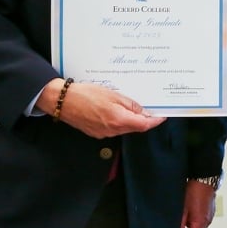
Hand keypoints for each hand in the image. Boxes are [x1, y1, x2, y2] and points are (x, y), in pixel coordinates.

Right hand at [37, 78, 165, 137]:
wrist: (63, 101)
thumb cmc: (87, 94)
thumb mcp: (112, 94)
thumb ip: (130, 104)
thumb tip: (143, 111)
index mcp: (118, 120)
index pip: (143, 125)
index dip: (155, 121)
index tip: (163, 116)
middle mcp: (112, 130)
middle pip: (135, 127)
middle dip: (144, 119)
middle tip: (152, 108)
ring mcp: (103, 133)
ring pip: (124, 128)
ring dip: (132, 120)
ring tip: (136, 107)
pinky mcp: (96, 132)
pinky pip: (114, 128)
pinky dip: (120, 121)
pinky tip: (119, 111)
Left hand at [179, 180, 215, 227]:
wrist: (204, 177)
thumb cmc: (195, 190)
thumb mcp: (183, 208)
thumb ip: (181, 223)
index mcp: (201, 223)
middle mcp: (207, 221)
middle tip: (179, 226)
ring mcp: (209, 215)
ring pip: (199, 226)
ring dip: (191, 225)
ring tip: (183, 216)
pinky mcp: (209, 209)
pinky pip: (202, 218)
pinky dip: (195, 218)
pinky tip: (189, 210)